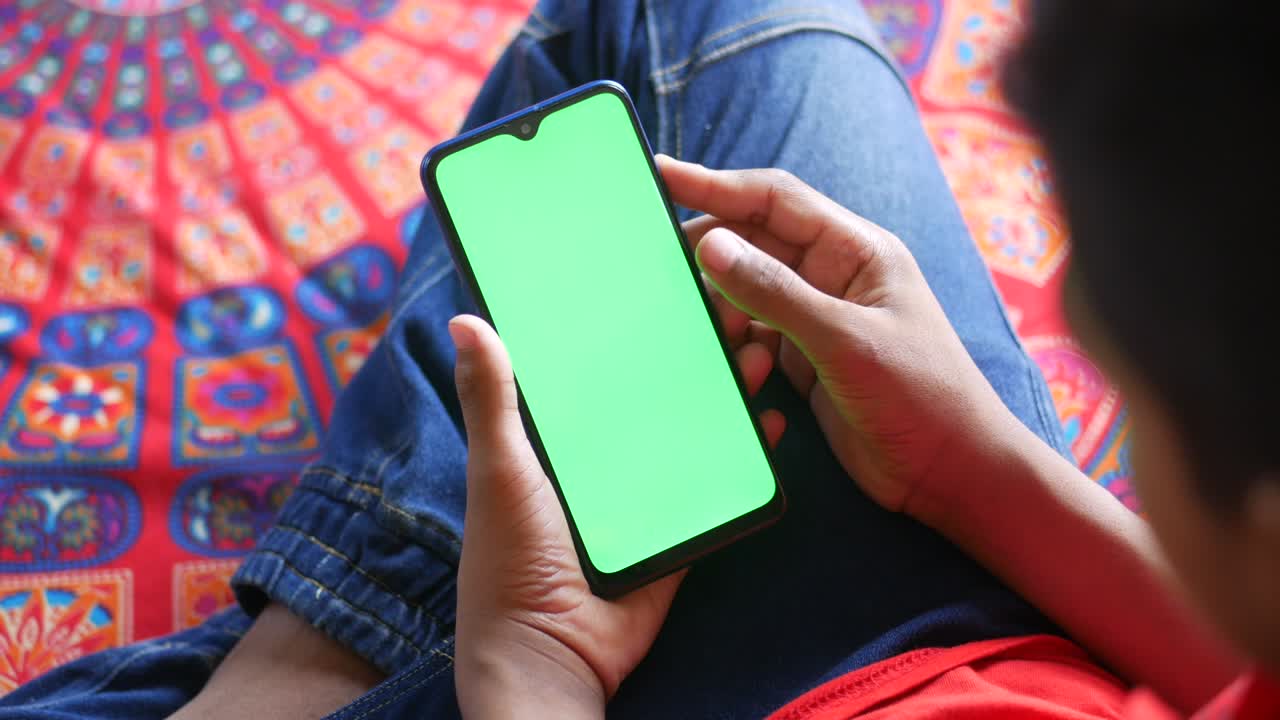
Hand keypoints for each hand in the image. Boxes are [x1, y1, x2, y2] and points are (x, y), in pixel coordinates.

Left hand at [448, 315, 783, 718]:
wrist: (552, 653)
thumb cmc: (510, 558)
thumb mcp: (498, 469)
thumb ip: (491, 400)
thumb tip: (464, 319)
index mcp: (555, 439)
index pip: (596, 370)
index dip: (629, 330)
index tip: (665, 285)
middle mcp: (601, 460)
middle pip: (654, 394)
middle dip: (692, 352)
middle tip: (728, 310)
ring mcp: (643, 496)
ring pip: (692, 431)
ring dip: (726, 392)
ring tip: (757, 349)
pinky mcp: (678, 530)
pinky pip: (717, 485)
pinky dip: (746, 454)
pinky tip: (770, 420)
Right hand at [658, 156, 1019, 515]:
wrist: (949, 473)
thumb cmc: (921, 395)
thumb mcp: (845, 341)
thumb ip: (775, 293)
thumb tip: (710, 246)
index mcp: (854, 250)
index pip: (774, 200)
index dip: (715, 185)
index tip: (661, 175)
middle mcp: (831, 276)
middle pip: (751, 246)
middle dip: (713, 267)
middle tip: (667, 282)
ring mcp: (816, 319)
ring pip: (745, 301)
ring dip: (729, 327)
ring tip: (741, 360)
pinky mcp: (804, 362)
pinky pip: (753, 345)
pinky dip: (743, 362)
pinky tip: (757, 390)